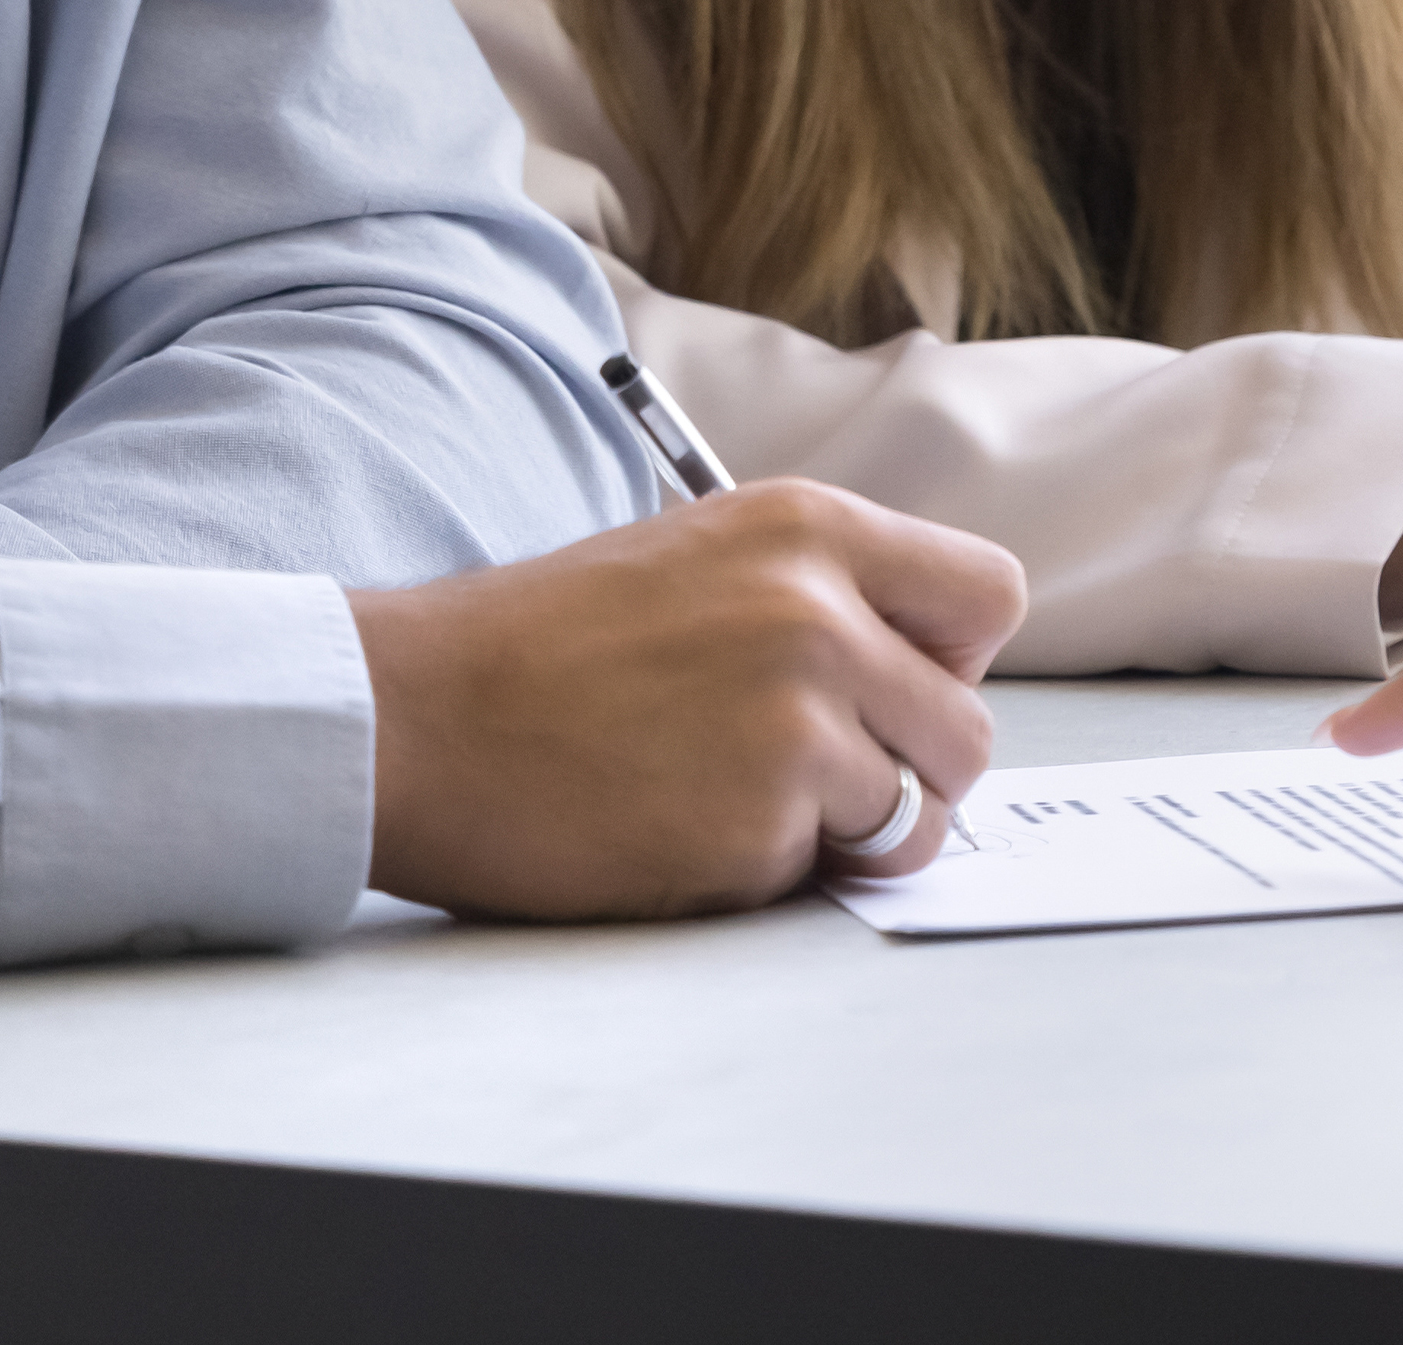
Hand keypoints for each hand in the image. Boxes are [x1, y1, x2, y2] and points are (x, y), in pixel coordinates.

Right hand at [351, 480, 1024, 919]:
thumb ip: (819, 594)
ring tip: (735, 801)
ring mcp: (794, 723)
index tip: (891, 690)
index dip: (948, 661)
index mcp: (809, 529)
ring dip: (844, 833)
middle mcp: (820, 614)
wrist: (414, 716)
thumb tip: (919, 672)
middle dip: (910, 771)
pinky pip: (821, 874)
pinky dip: (767, 873)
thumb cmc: (543, 646)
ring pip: (914, 816)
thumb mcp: (702, 556)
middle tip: (816, 778)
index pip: (988, 597)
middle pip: (969, 730)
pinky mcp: (756, 825)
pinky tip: (680, 830)